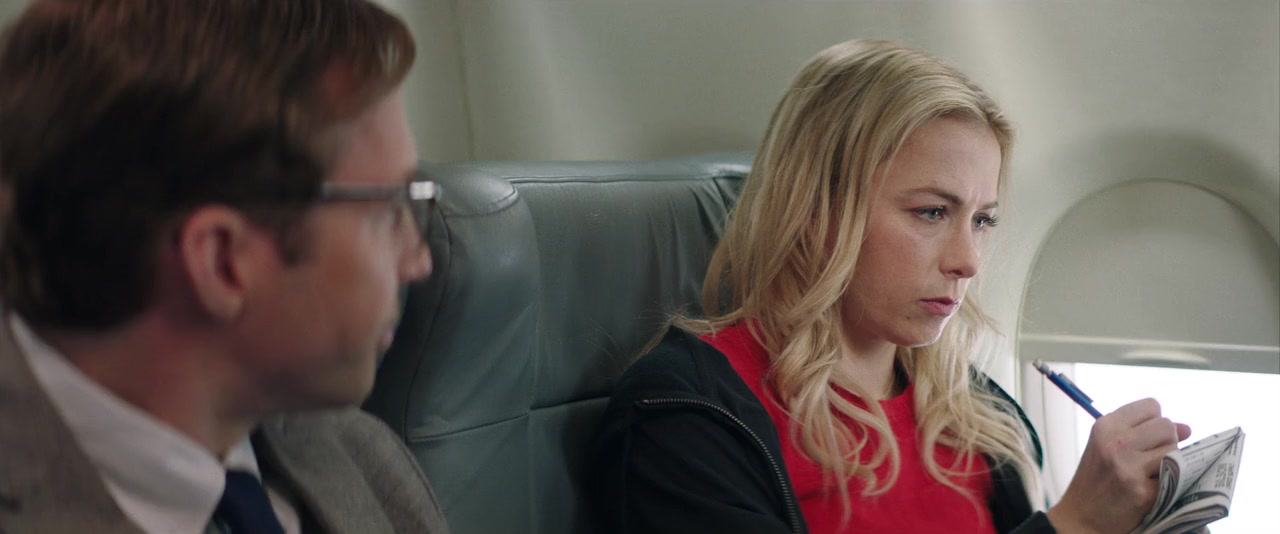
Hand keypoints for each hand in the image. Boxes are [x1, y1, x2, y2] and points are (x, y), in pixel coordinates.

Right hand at [1045, 398, 1191, 533]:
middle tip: (1150, 457)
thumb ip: (1143, 432)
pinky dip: (1166, 483)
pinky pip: (1174, 477)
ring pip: (1174, 450)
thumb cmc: (1097, 478)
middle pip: (1167, 426)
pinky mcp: (1143, 492)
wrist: (1081, 516)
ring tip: (1149, 473)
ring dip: (1169, 462)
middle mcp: (1116, 443)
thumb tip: (1187, 428)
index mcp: (1105, 426)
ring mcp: (1129, 468)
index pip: (1151, 406)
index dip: (1153, 422)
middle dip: (1166, 441)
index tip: (1144, 437)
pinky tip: (1149, 489)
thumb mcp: (1108, 446)